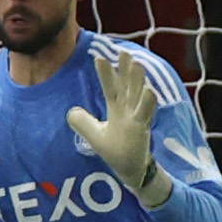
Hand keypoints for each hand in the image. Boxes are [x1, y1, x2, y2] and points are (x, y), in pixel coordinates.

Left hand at [63, 45, 171, 207]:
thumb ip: (82, 123)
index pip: (110, 88)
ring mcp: (137, 119)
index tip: (99, 57)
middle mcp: (129, 111)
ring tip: (137, 63)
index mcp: (118, 110)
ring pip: (138, 96)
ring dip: (137, 80)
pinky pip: (145, 114)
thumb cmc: (116, 151)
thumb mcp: (94, 136)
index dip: (105, 74)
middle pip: (126, 86)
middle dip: (125, 69)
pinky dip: (148, 102)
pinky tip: (151, 90)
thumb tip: (70, 112)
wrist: (131, 170)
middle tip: (124, 51)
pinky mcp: (142, 130)